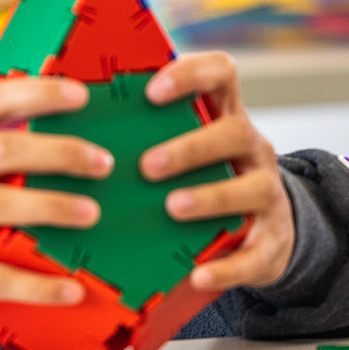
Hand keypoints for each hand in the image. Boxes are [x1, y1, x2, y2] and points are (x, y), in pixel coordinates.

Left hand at [139, 52, 295, 292]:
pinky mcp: (271, 241)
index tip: (151, 91)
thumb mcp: (187, 149)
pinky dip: (225, 266)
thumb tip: (77, 130)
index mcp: (225, 117)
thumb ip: (148, 135)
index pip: (220, 74)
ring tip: (172, 207)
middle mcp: (252, 149)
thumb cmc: (205, 182)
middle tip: (147, 166)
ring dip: (210, 196)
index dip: (190, 74)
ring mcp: (267, 194)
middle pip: (235, 132)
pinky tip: (197, 275)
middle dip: (190, 147)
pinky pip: (254, 254)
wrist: (265, 233)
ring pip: (252, 187)